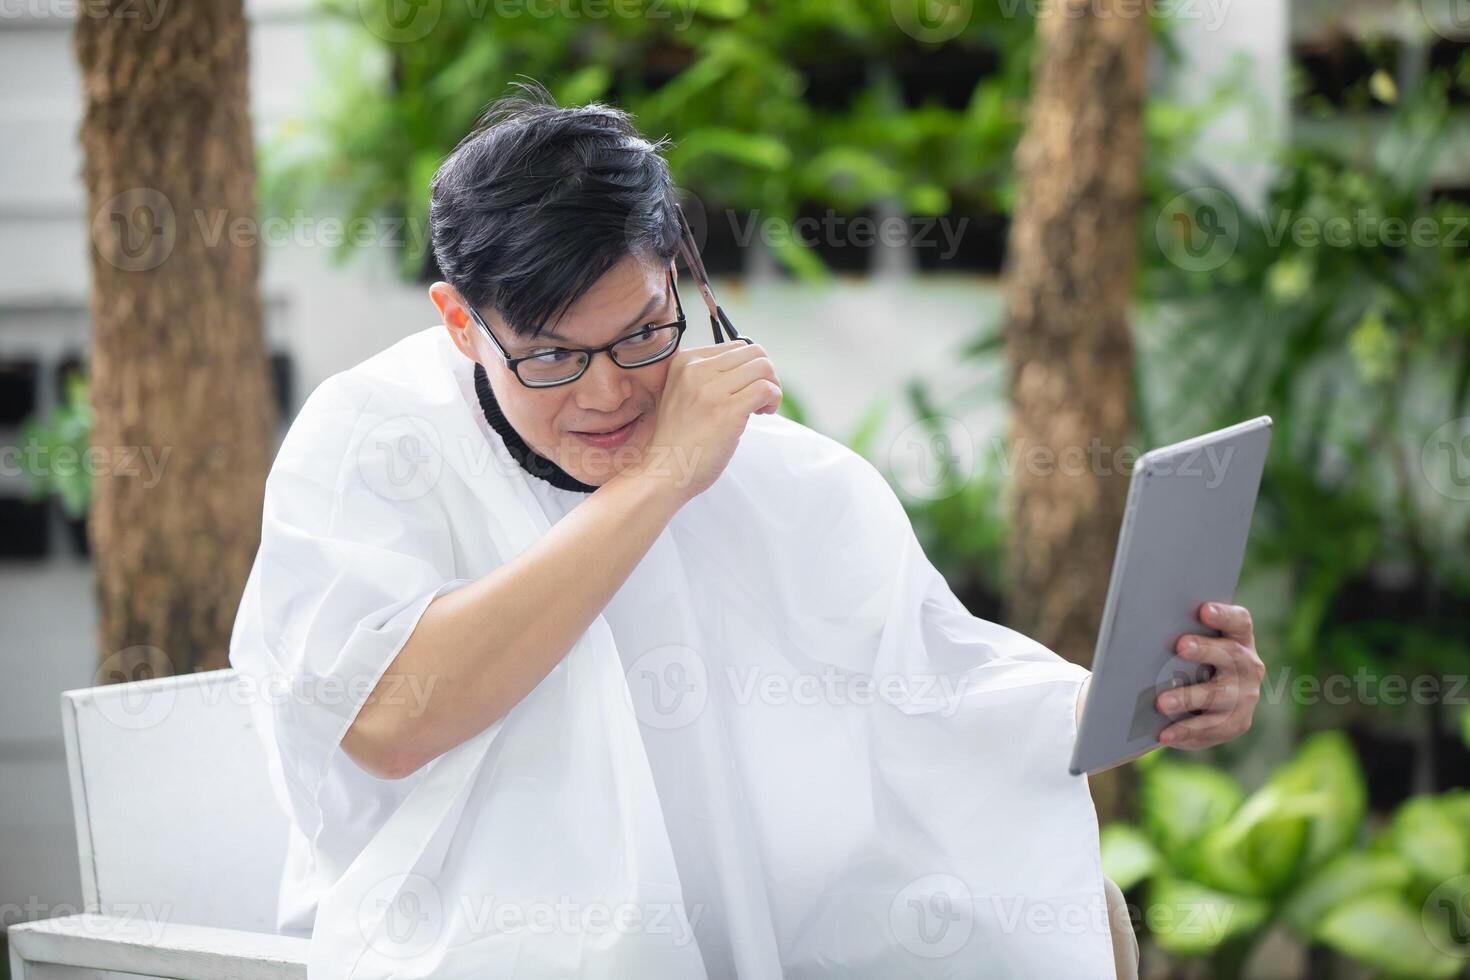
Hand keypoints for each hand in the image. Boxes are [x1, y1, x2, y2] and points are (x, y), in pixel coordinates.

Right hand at [631, 340, 780, 502]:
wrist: (664, 470)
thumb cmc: (679, 439)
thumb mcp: (684, 393)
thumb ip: (710, 377)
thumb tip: (751, 369)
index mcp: (685, 361)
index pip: (736, 346)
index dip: (749, 367)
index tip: (744, 390)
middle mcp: (697, 369)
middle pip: (754, 352)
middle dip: (766, 374)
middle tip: (759, 399)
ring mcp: (711, 389)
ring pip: (764, 367)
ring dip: (772, 387)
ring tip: (761, 408)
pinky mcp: (726, 411)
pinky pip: (767, 389)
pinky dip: (774, 400)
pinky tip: (762, 414)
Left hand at [1155, 602, 1265, 749]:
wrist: (1205, 702)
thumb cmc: (1188, 661)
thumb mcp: (1189, 646)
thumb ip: (1179, 632)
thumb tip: (1143, 624)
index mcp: (1239, 638)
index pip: (1239, 622)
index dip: (1224, 615)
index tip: (1203, 609)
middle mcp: (1249, 666)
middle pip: (1231, 655)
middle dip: (1205, 649)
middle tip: (1180, 645)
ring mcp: (1244, 696)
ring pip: (1218, 695)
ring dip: (1188, 697)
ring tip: (1161, 702)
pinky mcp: (1236, 723)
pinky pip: (1210, 729)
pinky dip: (1184, 731)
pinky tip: (1163, 733)